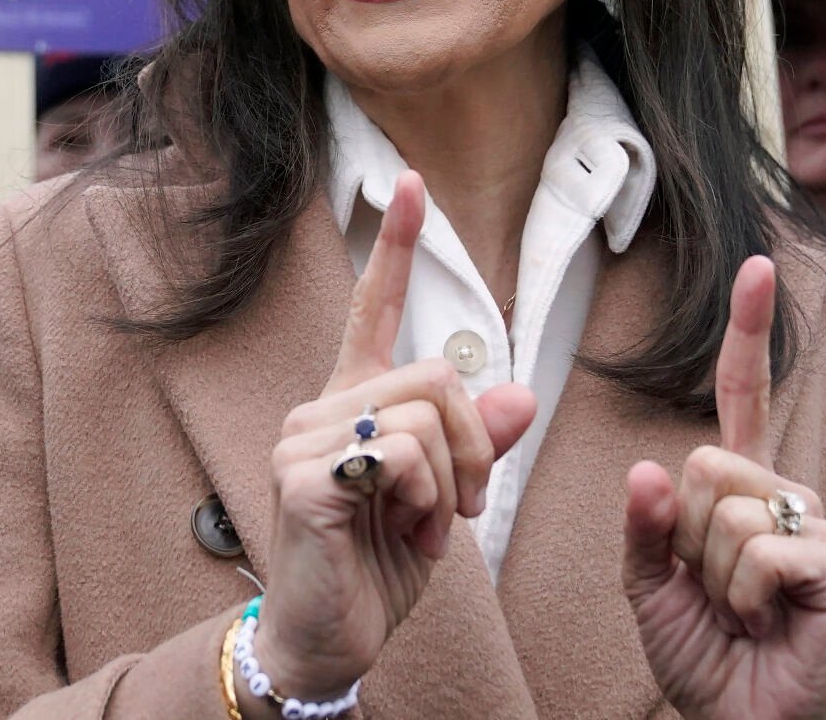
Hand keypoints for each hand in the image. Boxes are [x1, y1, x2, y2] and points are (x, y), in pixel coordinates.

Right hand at [251, 171, 537, 704]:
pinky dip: (429, 503)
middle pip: (437, 374)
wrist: (328, 640)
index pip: (373, 307)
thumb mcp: (445, 500)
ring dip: (453, 484)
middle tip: (465, 506)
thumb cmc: (379, 566)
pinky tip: (409, 538)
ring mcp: (304, 440)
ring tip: (430, 529)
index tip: (410, 184)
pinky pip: (401, 457)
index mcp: (353, 401)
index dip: (395, 246)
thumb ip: (476, 445)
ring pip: (426, 415)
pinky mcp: (304, 479)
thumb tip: (521, 393)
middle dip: (475, 444)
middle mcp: (322, 408)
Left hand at [622, 256, 825, 719]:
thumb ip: (644, 527)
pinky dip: (744, 597)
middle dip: (684, 539)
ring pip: (726, 511)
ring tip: (739, 612)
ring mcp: (819, 524)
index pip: (741, 393)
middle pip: (703, 464)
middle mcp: (786, 491)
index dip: (747, 330)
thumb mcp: (647, 586)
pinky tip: (764, 622)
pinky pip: (761, 551)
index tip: (756, 264)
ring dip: (711, 578)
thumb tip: (650, 470)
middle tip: (712, 591)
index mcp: (739, 485)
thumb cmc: (700, 651)